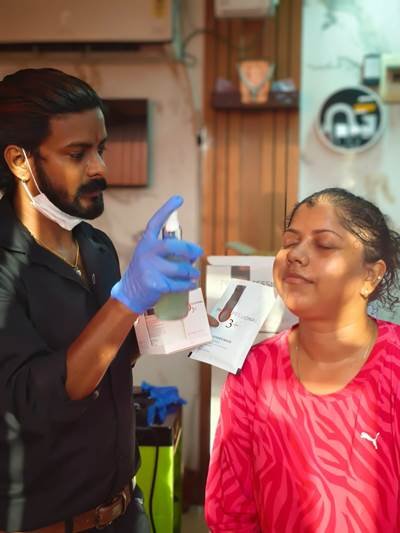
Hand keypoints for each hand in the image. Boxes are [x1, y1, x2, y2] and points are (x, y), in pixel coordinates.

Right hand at [111, 196, 202, 313]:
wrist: (129, 293)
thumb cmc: (144, 272)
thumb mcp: (149, 255)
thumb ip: (165, 250)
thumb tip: (191, 252)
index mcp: (146, 242)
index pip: (156, 222)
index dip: (167, 209)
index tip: (179, 199)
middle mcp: (146, 253)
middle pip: (172, 246)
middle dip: (189, 250)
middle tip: (198, 252)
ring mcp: (149, 269)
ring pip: (179, 268)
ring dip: (191, 271)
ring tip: (195, 273)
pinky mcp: (155, 284)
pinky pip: (178, 284)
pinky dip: (188, 284)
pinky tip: (191, 283)